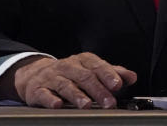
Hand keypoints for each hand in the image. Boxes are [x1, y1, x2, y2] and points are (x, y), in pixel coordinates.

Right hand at [0, 52, 136, 108]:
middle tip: (109, 102)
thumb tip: (131, 76)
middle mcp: (67, 66)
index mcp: (82, 61)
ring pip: (65, 85)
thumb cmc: (69, 74)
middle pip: (84, 76)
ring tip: (87, 105)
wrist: (35, 74)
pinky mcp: (37, 89)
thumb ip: (111, 73)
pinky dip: (51, 99)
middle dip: (98, 90)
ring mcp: (52, 77)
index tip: (118, 84)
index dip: (108, 74)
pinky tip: (58, 105)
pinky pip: (44, 93)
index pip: (97, 65)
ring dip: (77, 95)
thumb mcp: (90, 70)